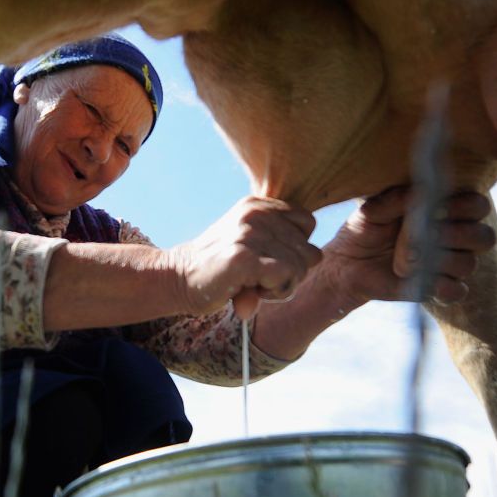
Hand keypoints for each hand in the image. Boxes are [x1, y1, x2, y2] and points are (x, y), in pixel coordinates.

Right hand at [169, 196, 322, 319]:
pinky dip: (275, 292)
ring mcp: (249, 233)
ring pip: (301, 266)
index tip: (270, 260)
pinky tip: (252, 291)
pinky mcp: (243, 257)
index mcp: (258, 205)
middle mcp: (255, 214)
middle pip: (309, 250)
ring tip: (254, 284)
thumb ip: (282, 241)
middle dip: (292, 273)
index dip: (295, 249)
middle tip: (261, 279)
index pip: (308, 223)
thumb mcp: (250, 242)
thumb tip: (319, 256)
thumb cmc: (218, 266)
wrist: (177, 277)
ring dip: (283, 286)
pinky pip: (286, 276)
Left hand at [321, 187, 495, 306]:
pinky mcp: (439, 288)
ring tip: (405, 260)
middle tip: (427, 234)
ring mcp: (449, 264)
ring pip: (469, 264)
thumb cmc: (364, 228)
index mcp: (445, 209)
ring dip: (439, 261)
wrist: (347, 263)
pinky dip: (441, 287)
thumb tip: (419, 193)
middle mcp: (455, 236)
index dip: (465, 207)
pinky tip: (419, 279)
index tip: (436, 208)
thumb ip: (397, 199)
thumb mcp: (374, 209)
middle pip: (484, 237)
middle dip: (458, 235)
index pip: (478, 205)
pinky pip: (457, 291)